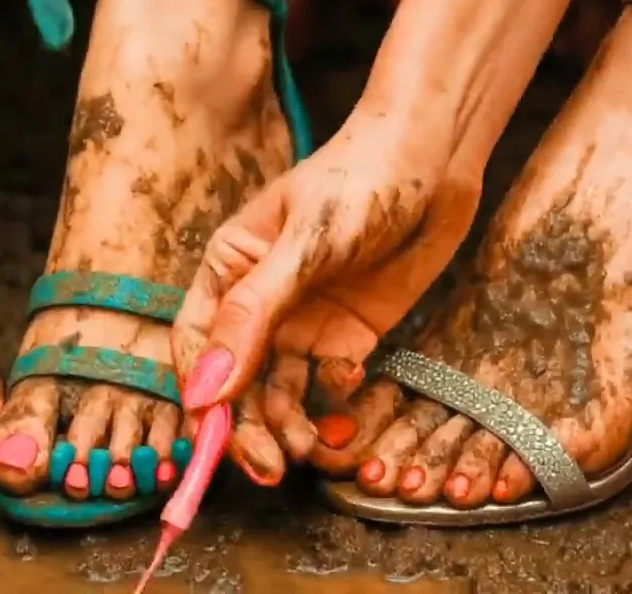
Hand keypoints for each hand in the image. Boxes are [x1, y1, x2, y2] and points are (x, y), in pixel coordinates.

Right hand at [172, 106, 483, 481]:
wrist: (434, 163)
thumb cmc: (359, 181)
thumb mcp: (303, 245)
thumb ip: (253, 316)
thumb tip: (206, 390)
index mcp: (226, 272)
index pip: (197, 347)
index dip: (202, 397)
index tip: (216, 440)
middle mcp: (256, 304)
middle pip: (236, 382)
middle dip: (247, 428)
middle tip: (270, 469)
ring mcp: (301, 322)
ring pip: (280, 392)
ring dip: (290, 426)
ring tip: (312, 448)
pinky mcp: (346, 335)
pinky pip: (328, 384)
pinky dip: (335, 400)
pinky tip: (350, 389)